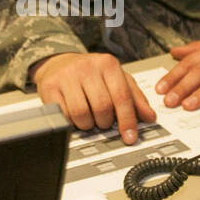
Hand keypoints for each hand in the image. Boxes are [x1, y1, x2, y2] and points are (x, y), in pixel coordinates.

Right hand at [30, 52, 156, 142]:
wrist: (59, 62)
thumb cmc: (90, 73)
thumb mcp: (116, 79)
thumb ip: (135, 98)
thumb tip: (150, 117)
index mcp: (108, 64)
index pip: (122, 97)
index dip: (127, 120)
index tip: (130, 137)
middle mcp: (87, 67)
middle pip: (102, 107)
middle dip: (104, 122)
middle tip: (103, 121)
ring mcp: (67, 76)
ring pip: (81, 113)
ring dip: (87, 124)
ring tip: (88, 118)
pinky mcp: (50, 87)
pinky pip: (63, 115)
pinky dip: (70, 121)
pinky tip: (73, 115)